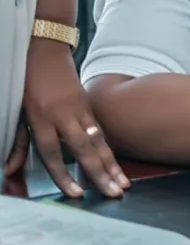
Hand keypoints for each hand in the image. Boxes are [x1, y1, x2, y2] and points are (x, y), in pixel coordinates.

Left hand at [2, 38, 128, 197]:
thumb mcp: (17, 112)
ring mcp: (79, 108)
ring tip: (122, 183)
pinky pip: (100, 129)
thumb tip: (9, 171)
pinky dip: (109, 147)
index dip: (64, 175)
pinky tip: (118, 163)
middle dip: (100, 173)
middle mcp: (63, 115)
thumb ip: (17, 143)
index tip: (77, 194)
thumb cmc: (28, 82)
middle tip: (114, 193)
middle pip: (84, 149)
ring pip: (98, 140)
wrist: (45, 50)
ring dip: (111, 164)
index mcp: (41, 118)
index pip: (53, 153)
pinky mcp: (88, 103)